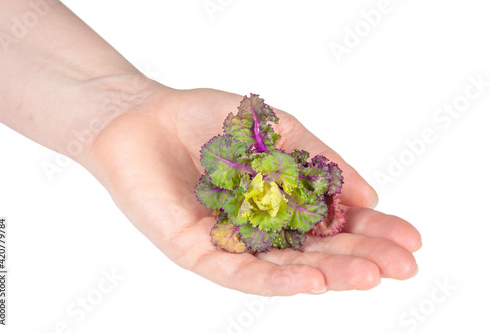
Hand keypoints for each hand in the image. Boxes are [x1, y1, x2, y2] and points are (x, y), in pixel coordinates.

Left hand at [87, 87, 421, 295]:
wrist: (144, 115)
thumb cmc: (208, 120)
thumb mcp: (279, 130)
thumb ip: (320, 161)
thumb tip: (371, 194)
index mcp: (281, 202)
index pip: (334, 223)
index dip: (372, 231)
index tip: (411, 238)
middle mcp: (260, 229)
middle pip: (316, 252)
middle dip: (360, 258)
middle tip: (403, 267)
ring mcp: (230, 244)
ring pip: (283, 269)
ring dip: (328, 274)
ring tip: (369, 276)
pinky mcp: (197, 252)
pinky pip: (238, 272)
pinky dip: (275, 279)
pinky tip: (312, 281)